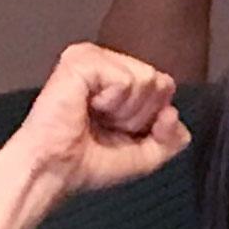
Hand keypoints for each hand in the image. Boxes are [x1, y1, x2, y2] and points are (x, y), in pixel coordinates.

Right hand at [4, 44, 189, 197]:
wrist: (54, 171)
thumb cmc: (85, 162)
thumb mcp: (144, 155)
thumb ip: (170, 138)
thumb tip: (174, 115)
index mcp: (116, 78)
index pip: (162, 86)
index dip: (151, 118)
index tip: (120, 132)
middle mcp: (104, 62)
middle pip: (158, 80)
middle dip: (139, 115)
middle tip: (105, 126)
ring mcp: (92, 57)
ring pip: (145, 78)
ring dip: (126, 112)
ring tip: (96, 118)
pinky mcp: (81, 60)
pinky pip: (125, 80)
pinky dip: (112, 103)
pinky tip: (87, 107)